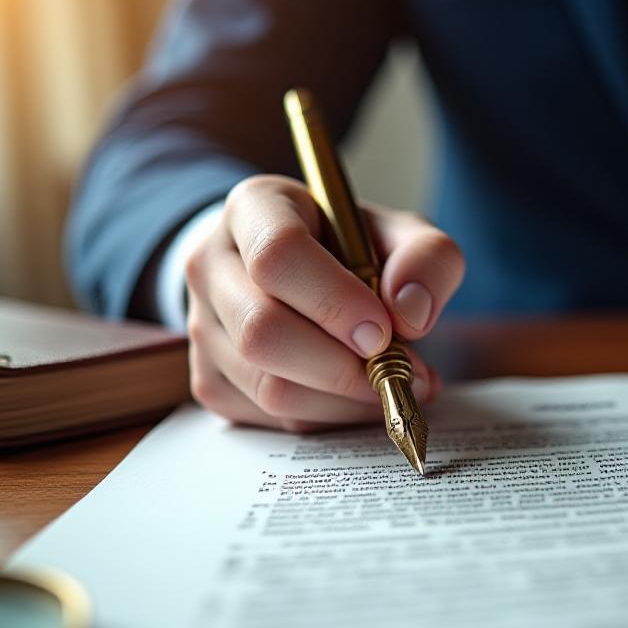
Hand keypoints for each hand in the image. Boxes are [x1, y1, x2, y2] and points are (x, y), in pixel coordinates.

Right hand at [185, 175, 463, 430]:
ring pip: (267, 386)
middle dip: (341, 367)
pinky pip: (270, 418)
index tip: (384, 331)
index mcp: (255, 208)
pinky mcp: (208, 378)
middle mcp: (211, 264)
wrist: (302, 272)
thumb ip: (426, 258)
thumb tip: (410, 313)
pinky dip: (328, 418)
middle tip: (401, 372)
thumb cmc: (351, 249)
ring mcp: (202, 326)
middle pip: (262, 331)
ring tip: (393, 387)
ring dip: (343, 401)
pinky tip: (358, 398)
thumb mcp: (401, 235)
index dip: (334, 301)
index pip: (277, 254)